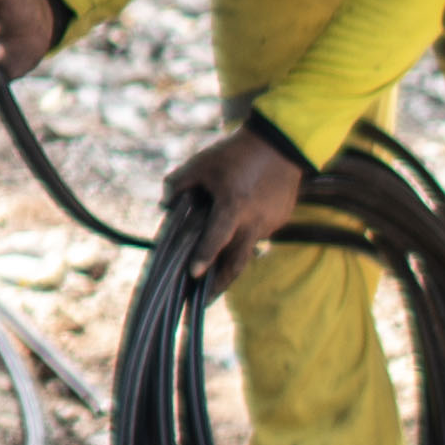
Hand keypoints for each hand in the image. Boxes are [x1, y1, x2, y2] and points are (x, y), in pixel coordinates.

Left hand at [165, 125, 308, 288]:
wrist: (280, 143)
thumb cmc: (235, 153)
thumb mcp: (201, 163)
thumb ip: (177, 184)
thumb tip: (164, 206)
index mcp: (233, 205)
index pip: (217, 239)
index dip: (204, 257)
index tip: (193, 275)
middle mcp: (254, 220)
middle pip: (237, 263)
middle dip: (219, 284)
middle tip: (202, 301)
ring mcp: (270, 223)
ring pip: (246, 250)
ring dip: (230, 261)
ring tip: (212, 276)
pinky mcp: (280, 221)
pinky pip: (257, 235)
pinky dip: (244, 238)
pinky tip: (235, 234)